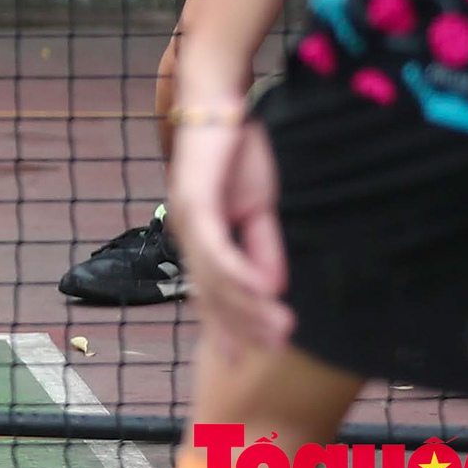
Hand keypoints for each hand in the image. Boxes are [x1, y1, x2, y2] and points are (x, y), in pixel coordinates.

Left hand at [167, 107, 290, 360]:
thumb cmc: (238, 154)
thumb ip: (263, 248)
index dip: (224, 327)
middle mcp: (186, 235)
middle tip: (272, 351)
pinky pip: (217, 247)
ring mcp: (187, 219)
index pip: (209, 293)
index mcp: (199, 239)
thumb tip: (273, 288)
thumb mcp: (259, 209)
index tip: (242, 361)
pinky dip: (240, 272)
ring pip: (215, 277)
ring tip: (282, 330)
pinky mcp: (196, 201)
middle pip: (210, 293)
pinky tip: (263, 291)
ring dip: (249, 306)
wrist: (221, 105)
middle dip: (241, 326)